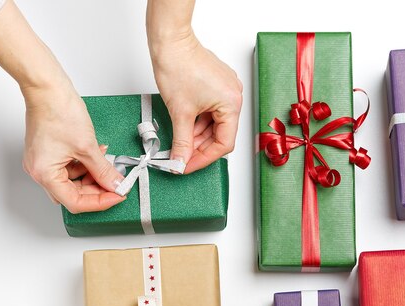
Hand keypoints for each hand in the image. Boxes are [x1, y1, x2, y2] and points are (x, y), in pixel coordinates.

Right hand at [21, 80, 125, 213]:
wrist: (47, 88)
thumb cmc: (58, 110)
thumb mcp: (87, 146)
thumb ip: (103, 170)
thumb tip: (115, 184)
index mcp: (45, 174)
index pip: (75, 202)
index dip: (99, 202)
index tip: (117, 195)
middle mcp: (39, 171)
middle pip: (72, 194)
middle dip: (96, 190)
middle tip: (115, 183)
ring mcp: (42, 162)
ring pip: (72, 181)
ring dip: (92, 176)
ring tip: (107, 166)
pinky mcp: (48, 153)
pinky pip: (68, 168)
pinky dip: (84, 165)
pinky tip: (97, 156)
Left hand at [149, 31, 242, 173]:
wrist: (170, 41)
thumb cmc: (178, 65)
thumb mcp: (180, 113)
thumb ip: (182, 142)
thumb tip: (181, 161)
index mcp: (232, 104)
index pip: (224, 144)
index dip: (204, 159)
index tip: (187, 166)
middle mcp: (234, 96)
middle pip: (219, 134)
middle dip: (198, 147)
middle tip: (180, 157)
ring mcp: (226, 90)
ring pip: (213, 124)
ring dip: (196, 135)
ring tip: (179, 142)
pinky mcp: (216, 85)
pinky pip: (210, 111)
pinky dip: (197, 122)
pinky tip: (183, 127)